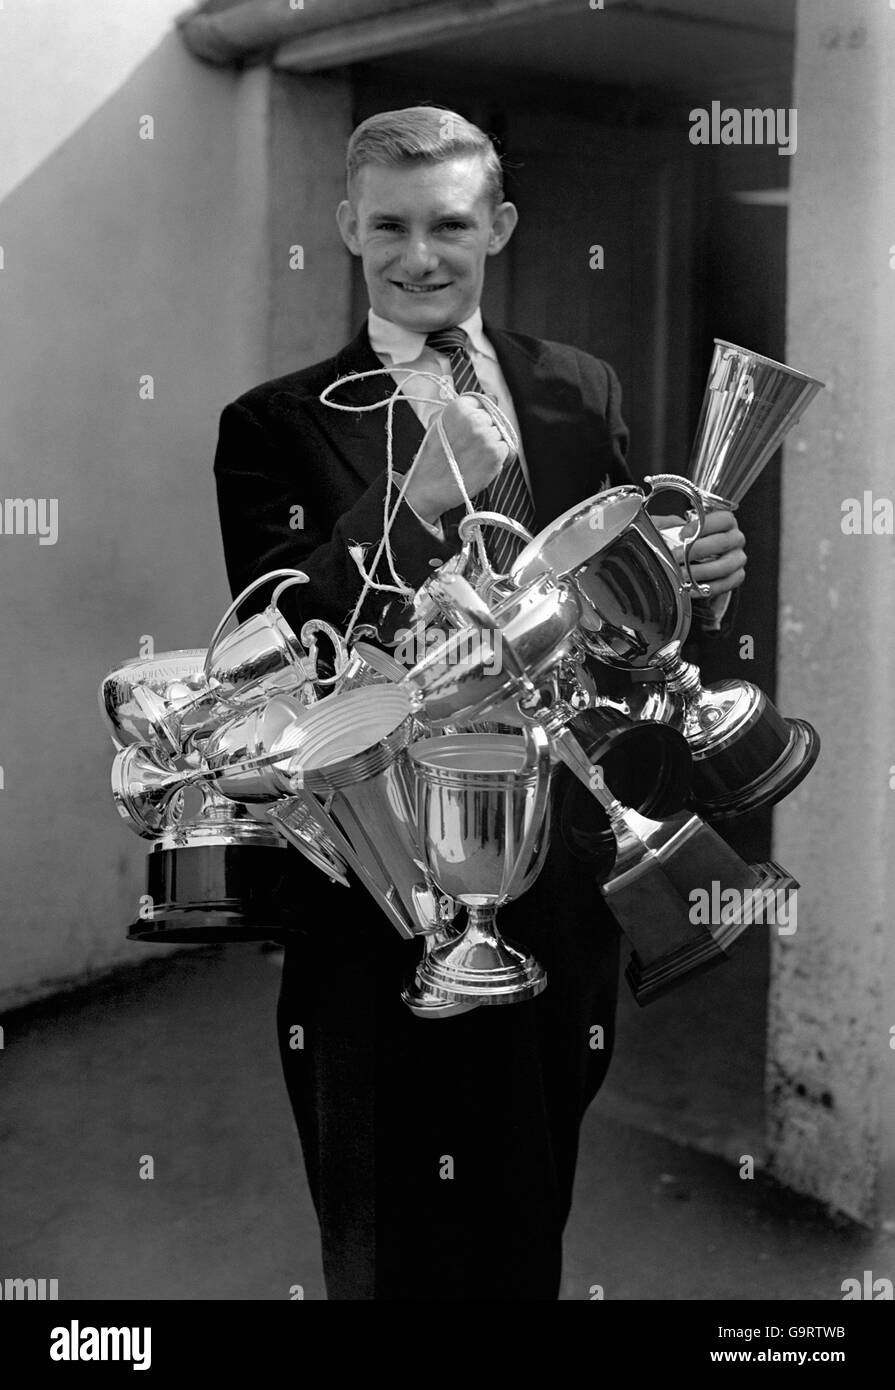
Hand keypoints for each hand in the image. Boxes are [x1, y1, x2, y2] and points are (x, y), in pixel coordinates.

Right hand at [403, 397, 510, 523]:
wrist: (429, 488)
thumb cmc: (432, 458)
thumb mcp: (437, 423)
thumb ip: (464, 407)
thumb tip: (492, 396)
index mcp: (458, 408)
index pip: (484, 402)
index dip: (480, 417)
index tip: (474, 428)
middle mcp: (474, 419)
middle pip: (494, 418)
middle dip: (487, 431)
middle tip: (471, 448)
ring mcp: (486, 436)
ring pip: (502, 433)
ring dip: (493, 445)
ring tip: (475, 458)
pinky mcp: (495, 453)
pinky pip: (508, 449)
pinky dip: (501, 458)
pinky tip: (484, 465)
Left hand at [653, 508, 746, 598]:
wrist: (701, 560)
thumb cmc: (691, 541)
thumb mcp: (679, 529)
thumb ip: (669, 525)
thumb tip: (654, 527)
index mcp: (726, 522)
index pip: (723, 519)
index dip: (703, 525)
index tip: (682, 534)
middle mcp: (736, 538)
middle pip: (722, 543)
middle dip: (695, 552)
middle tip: (675, 558)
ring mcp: (738, 559)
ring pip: (724, 566)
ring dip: (699, 572)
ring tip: (680, 575)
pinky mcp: (737, 577)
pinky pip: (725, 585)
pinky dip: (706, 588)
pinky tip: (690, 588)